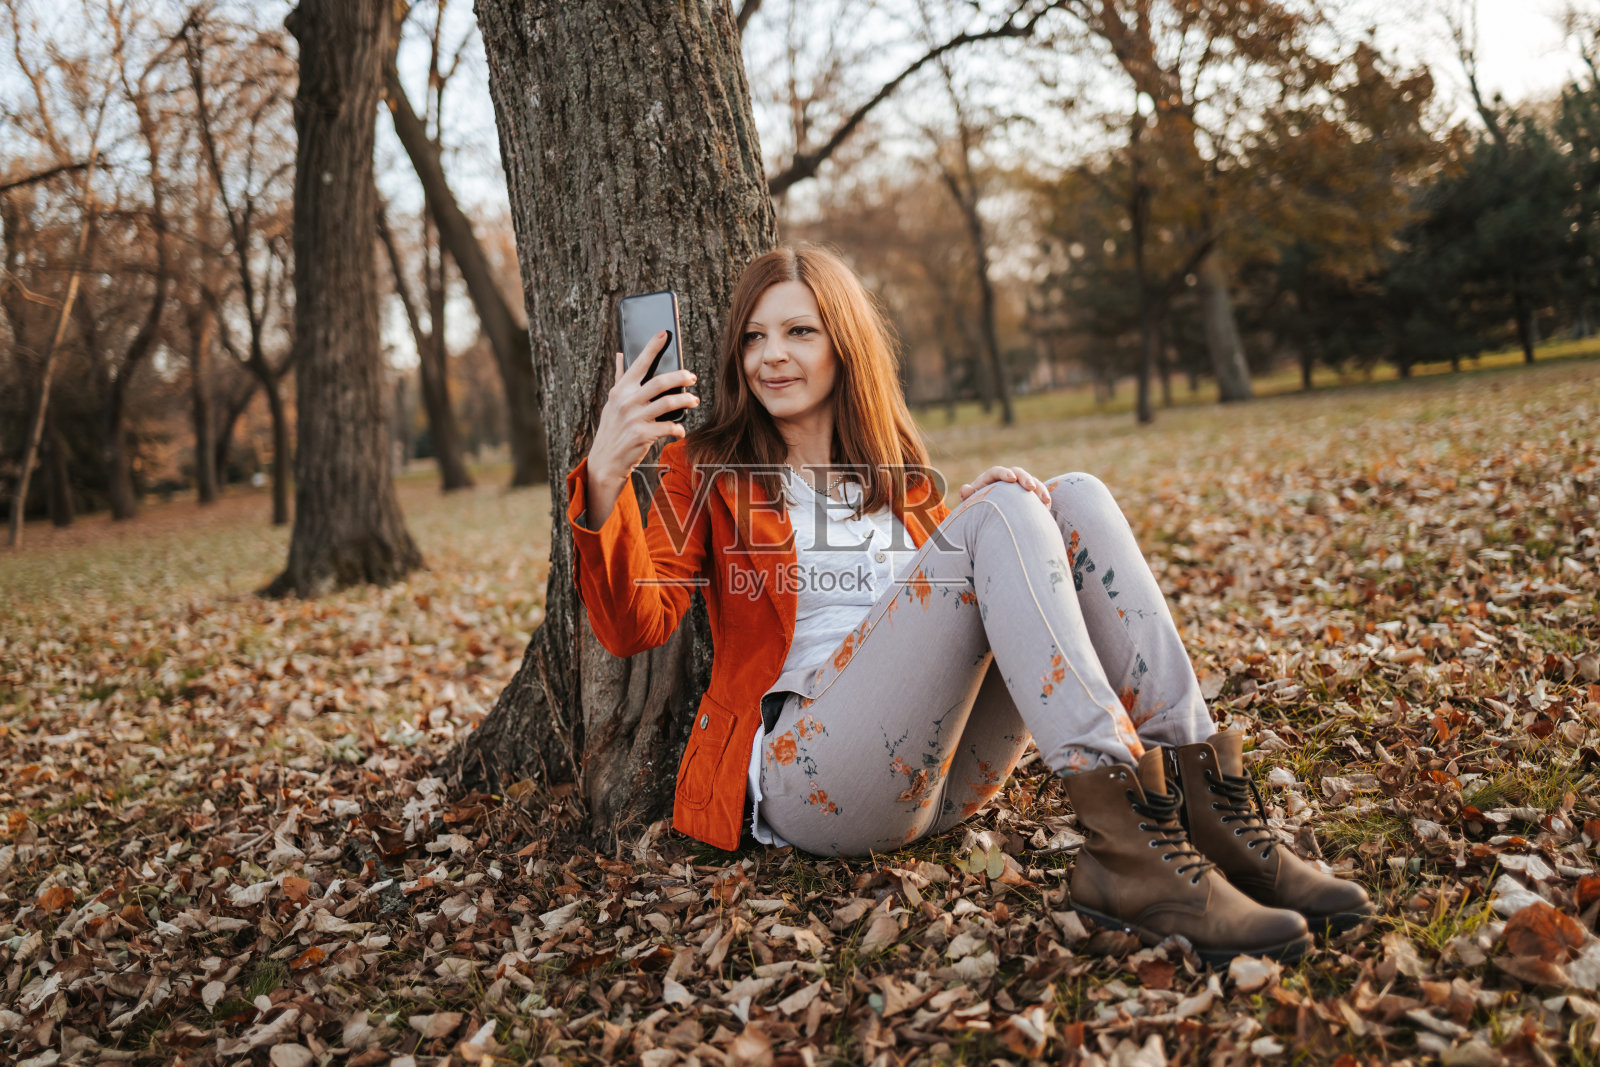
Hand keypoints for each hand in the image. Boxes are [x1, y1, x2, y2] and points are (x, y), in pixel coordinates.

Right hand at [587, 330, 700, 488]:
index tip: (664, 334)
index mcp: (620, 390)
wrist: (605, 461)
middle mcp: (626, 401)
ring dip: (685, 401)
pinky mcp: (642, 435)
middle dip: (680, 377)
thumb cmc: (612, 429)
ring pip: (668, 403)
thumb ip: (620, 378)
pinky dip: (678, 428)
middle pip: (659, 382)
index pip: (638, 363)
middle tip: (692, 377)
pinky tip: (681, 429)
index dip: (652, 347)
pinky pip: (668, 427)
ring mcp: (634, 418)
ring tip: (694, 401)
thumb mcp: (612, 402)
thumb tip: (621, 354)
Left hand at [959, 465, 1050, 505]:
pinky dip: (1043, 499)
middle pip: (1017, 473)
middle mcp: (1006, 479)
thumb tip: (966, 489)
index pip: (997, 471)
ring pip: (1031, 482)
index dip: (1005, 473)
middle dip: (1025, 479)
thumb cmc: (976, 508)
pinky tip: (1047, 507)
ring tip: (1045, 500)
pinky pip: (1037, 493)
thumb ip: (968, 496)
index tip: (1011, 479)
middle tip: (1031, 487)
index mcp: (990, 478)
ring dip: (1039, 489)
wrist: (986, 516)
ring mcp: (1018, 486)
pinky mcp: (1027, 495)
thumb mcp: (970, 503)